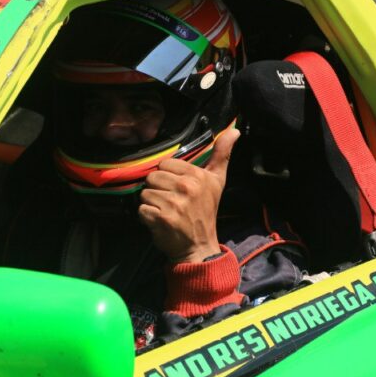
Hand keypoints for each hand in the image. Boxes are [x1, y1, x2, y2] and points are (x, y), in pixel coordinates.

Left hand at [138, 128, 239, 263]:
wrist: (200, 247)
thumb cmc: (205, 212)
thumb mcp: (217, 181)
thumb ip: (222, 154)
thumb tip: (234, 130)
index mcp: (198, 176)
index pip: (165, 164)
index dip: (167, 177)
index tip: (178, 190)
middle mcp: (186, 187)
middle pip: (152, 177)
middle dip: (158, 190)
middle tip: (172, 203)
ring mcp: (174, 204)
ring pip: (145, 193)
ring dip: (151, 204)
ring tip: (166, 212)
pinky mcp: (161, 218)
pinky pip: (141, 209)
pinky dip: (146, 217)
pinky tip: (160, 222)